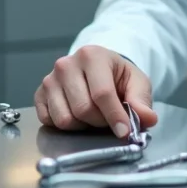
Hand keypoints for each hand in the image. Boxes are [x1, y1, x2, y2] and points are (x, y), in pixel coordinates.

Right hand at [34, 46, 157, 136]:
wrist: (97, 70)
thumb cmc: (117, 76)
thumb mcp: (136, 83)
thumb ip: (141, 100)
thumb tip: (148, 119)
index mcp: (92, 56)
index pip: (102, 93)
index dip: (114, 116)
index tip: (124, 131)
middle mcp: (66, 64)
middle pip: (83, 109)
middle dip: (100, 121)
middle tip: (108, 119)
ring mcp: (49, 79)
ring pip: (65, 119)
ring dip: (83, 125)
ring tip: (93, 115)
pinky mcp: (39, 94)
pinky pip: (49, 121)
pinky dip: (66, 126)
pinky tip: (77, 115)